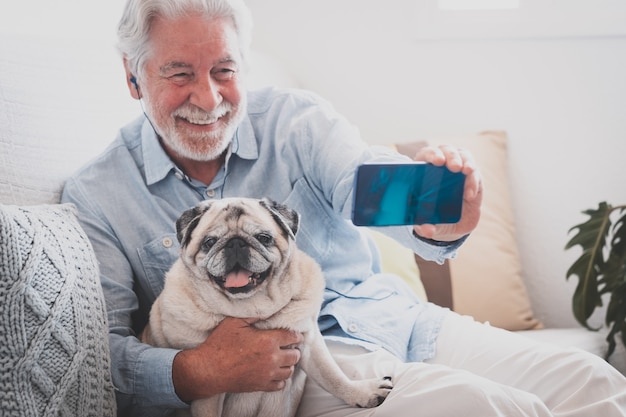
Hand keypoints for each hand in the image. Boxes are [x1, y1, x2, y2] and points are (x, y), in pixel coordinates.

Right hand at [172, 317, 302, 400]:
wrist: (208, 370)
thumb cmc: (220, 344)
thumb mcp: (235, 322)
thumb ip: (254, 315)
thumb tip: (267, 310)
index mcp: (268, 340)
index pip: (293, 337)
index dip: (296, 335)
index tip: (296, 335)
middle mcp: (272, 358)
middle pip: (295, 355)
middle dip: (294, 350)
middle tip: (289, 347)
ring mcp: (267, 374)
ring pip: (289, 371)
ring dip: (288, 364)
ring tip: (283, 359)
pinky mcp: (261, 386)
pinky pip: (280, 385)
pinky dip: (281, 379)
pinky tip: (275, 372)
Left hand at [411, 144, 482, 241]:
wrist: (454, 226)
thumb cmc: (434, 217)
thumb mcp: (426, 222)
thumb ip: (424, 225)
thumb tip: (427, 230)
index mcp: (424, 171)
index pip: (426, 154)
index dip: (431, 154)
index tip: (437, 161)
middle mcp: (441, 166)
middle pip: (445, 150)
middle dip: (451, 156)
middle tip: (455, 167)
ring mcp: (458, 169)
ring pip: (462, 155)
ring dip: (466, 161)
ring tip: (467, 171)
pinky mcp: (472, 176)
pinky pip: (475, 172)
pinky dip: (474, 180)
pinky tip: (470, 194)